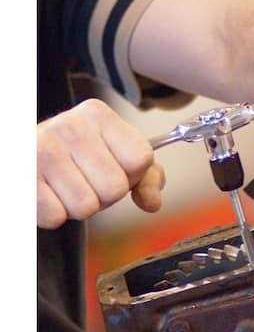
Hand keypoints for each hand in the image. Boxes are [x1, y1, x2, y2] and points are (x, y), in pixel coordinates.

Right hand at [37, 99, 164, 228]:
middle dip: (104, 195)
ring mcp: (42, 149)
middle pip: (115, 188)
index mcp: (99, 115)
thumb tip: (152, 203)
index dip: (131, 174)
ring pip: (86, 207)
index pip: (141, 159)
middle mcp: (70, 125)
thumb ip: (147, 178)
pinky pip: (56, 216)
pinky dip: (55, 214)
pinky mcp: (22, 175)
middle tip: (85, 180)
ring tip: (65, 186)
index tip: (112, 166)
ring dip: (78, 206)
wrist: (25, 156)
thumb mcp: (119, 157)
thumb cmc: (79, 158)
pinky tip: (47, 193)